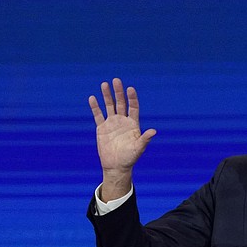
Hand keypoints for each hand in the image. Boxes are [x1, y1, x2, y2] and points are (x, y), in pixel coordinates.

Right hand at [88, 78, 155, 199]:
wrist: (116, 166)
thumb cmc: (130, 158)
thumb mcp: (139, 148)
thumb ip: (145, 139)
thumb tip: (154, 131)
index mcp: (133, 124)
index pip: (133, 107)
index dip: (132, 98)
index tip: (130, 89)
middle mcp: (123, 121)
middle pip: (121, 103)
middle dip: (118, 92)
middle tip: (116, 80)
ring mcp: (112, 123)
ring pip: (109, 106)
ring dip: (107, 96)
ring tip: (104, 84)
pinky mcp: (102, 128)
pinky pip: (98, 115)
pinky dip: (95, 107)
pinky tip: (92, 98)